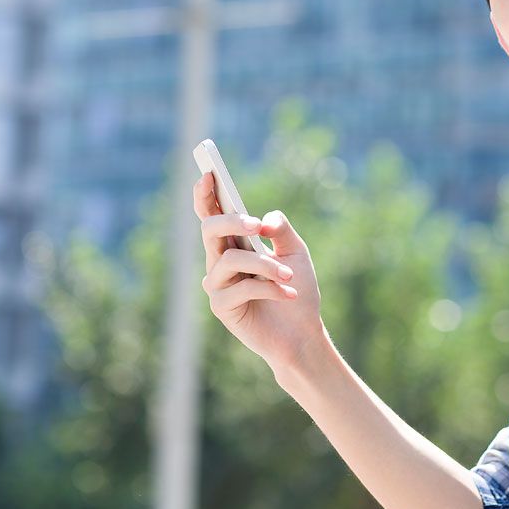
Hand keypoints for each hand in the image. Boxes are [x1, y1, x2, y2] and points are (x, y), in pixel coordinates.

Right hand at [192, 171, 325, 377]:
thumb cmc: (297, 291)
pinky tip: (288, 295)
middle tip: (256, 224)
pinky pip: (242, 287)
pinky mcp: (221, 307)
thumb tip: (264, 218)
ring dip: (265, 265)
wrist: (303, 334)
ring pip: (230, 259)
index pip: (212, 215)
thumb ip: (281, 230)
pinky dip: (270, 289)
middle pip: (210, 229)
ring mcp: (217, 285)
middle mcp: (219, 262)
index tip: (208, 173)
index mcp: (234, 245)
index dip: (206, 194)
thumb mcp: (296, 252)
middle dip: (232, 221)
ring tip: (289, 277)